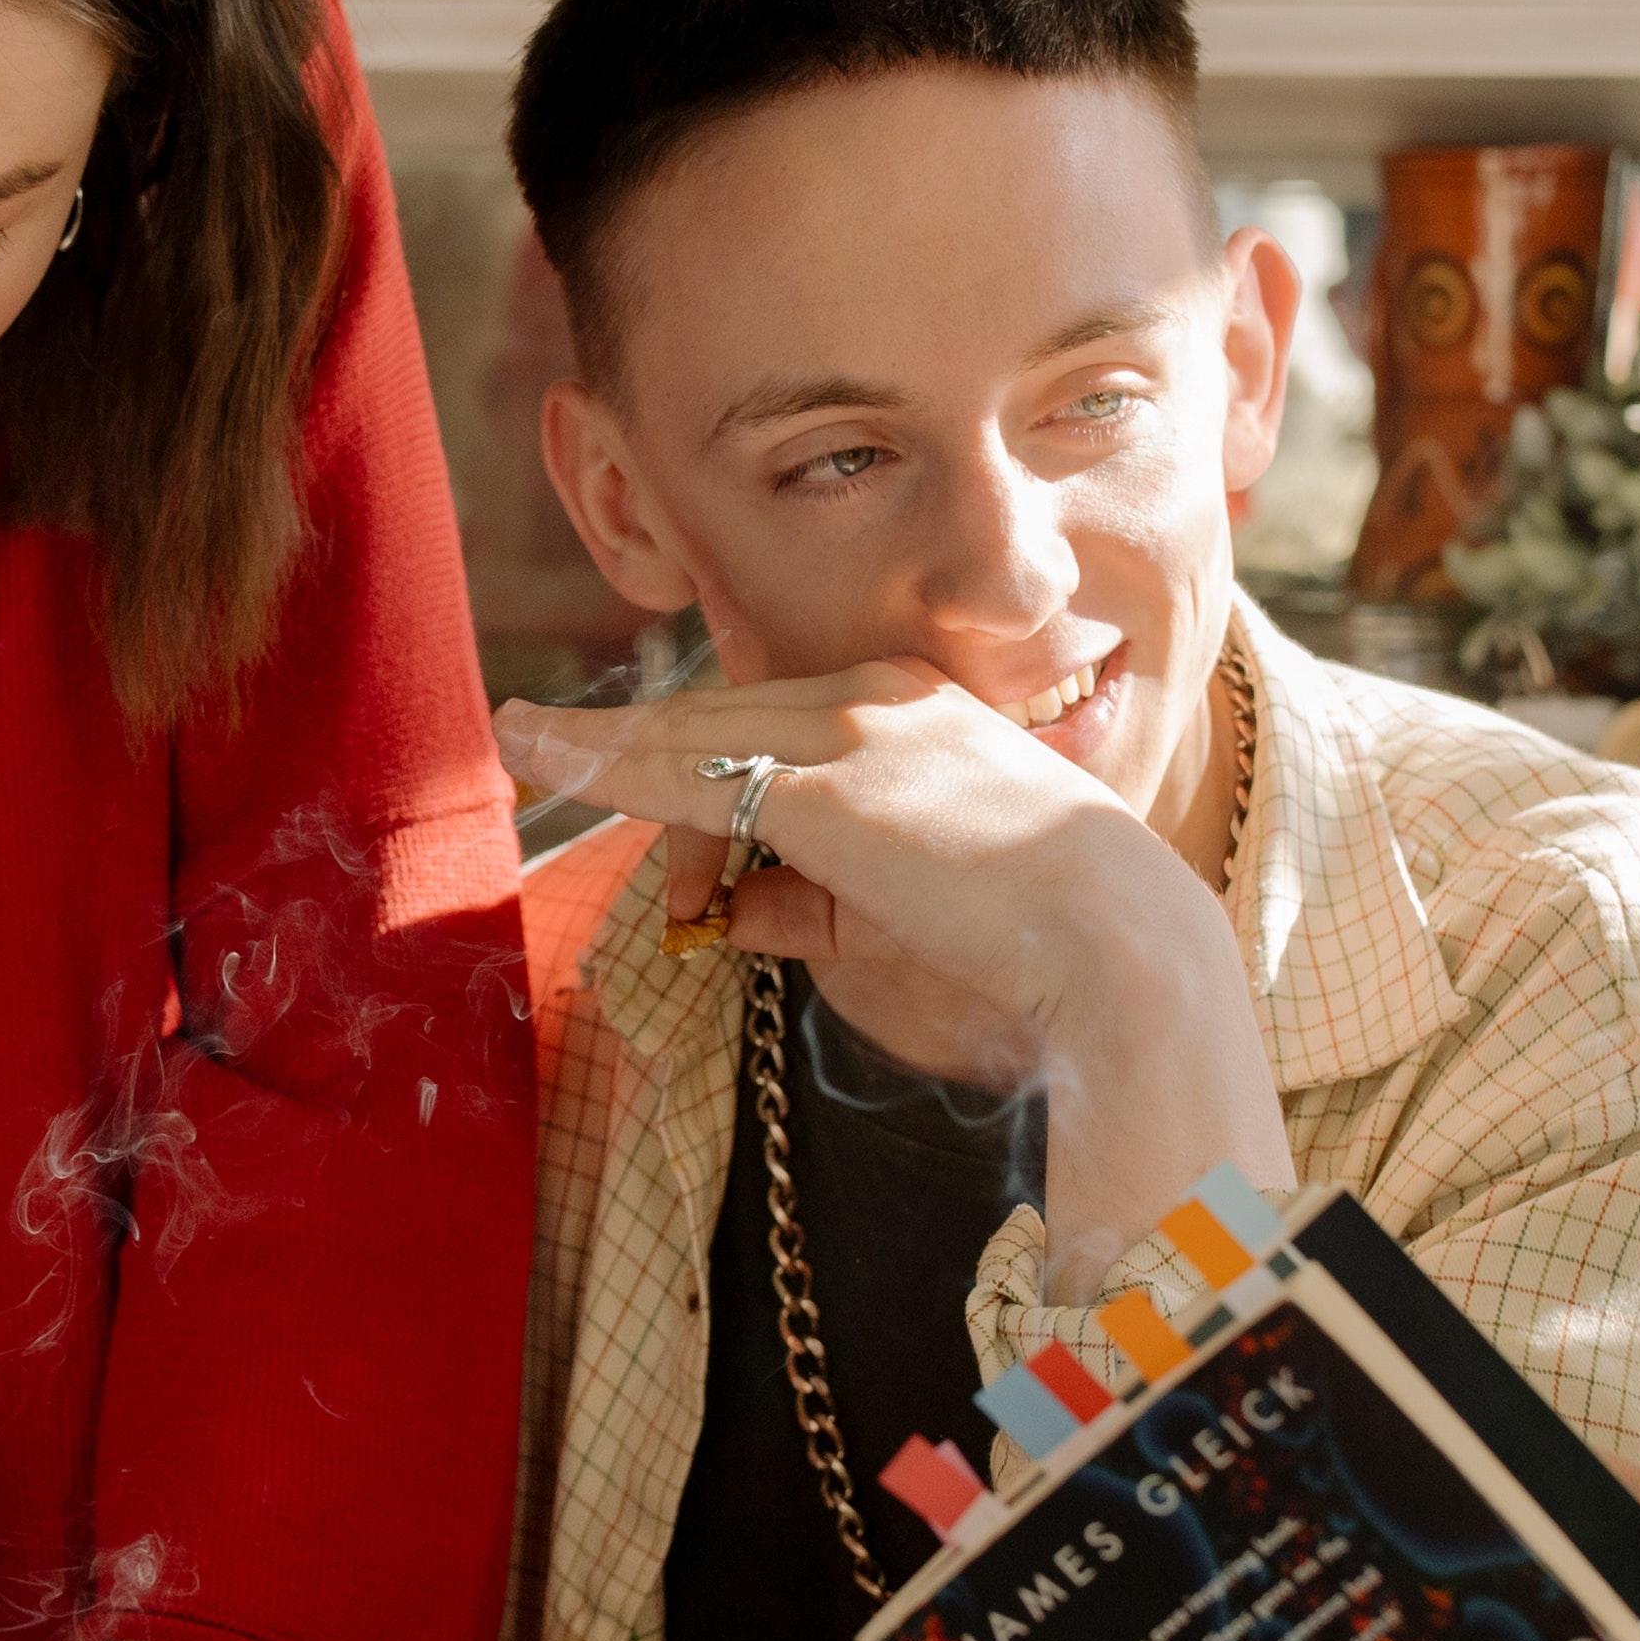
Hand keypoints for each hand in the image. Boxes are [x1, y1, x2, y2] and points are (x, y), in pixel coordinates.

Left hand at [497, 666, 1280, 1252]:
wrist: (1115, 946)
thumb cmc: (1024, 937)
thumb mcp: (896, 909)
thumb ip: (805, 901)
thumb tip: (722, 913)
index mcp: (910, 702)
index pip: (765, 717)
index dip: (684, 755)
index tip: (620, 783)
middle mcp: (877, 694)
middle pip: (718, 715)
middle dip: (630, 750)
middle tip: (540, 758)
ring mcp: (852, 731)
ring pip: (692, 732)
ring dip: (604, 752)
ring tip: (524, 746)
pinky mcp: (826, 784)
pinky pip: (690, 773)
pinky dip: (607, 763)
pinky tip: (541, 751)